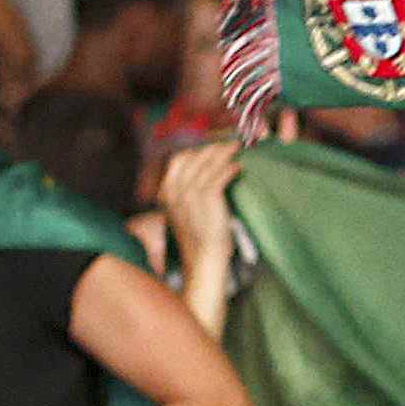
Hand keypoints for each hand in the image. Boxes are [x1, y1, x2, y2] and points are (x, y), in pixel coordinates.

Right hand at [161, 141, 241, 263]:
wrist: (203, 260)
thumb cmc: (198, 240)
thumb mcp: (183, 213)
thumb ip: (186, 194)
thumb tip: (202, 175)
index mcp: (166, 192)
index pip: (180, 159)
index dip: (197, 151)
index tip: (211, 149)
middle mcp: (175, 189)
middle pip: (195, 156)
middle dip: (213, 148)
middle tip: (228, 145)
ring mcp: (190, 192)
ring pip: (209, 162)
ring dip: (224, 152)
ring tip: (236, 149)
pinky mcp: (208, 197)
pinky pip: (220, 174)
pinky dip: (230, 168)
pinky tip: (238, 167)